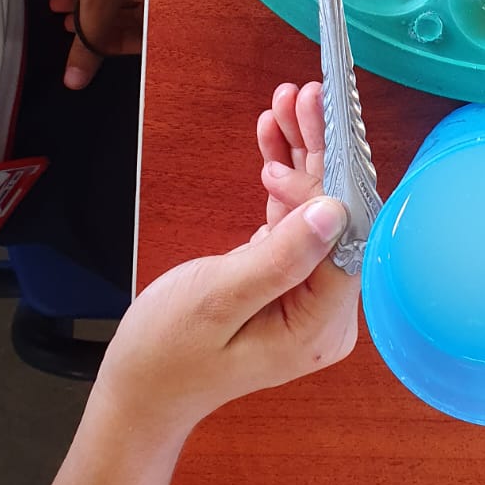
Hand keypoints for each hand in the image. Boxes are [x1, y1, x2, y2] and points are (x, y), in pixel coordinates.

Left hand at [49, 0, 148, 88]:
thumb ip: (88, 44)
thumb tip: (75, 85)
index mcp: (174, 0)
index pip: (148, 40)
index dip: (112, 48)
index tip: (84, 48)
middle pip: (137, 20)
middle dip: (95, 26)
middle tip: (66, 27)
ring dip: (91, 6)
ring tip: (58, 6)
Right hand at [95, 83, 356, 440]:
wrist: (136, 391)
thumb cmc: (166, 354)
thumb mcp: (218, 300)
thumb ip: (280, 257)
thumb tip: (334, 209)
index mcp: (319, 325)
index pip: (348, 237)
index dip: (336, 175)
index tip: (318, 122)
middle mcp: (324, 312)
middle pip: (336, 215)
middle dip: (319, 151)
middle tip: (301, 94)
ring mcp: (306, 294)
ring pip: (315, 208)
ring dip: (300, 154)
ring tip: (286, 100)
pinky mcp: (285, 280)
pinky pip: (292, 218)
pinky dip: (282, 175)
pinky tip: (271, 134)